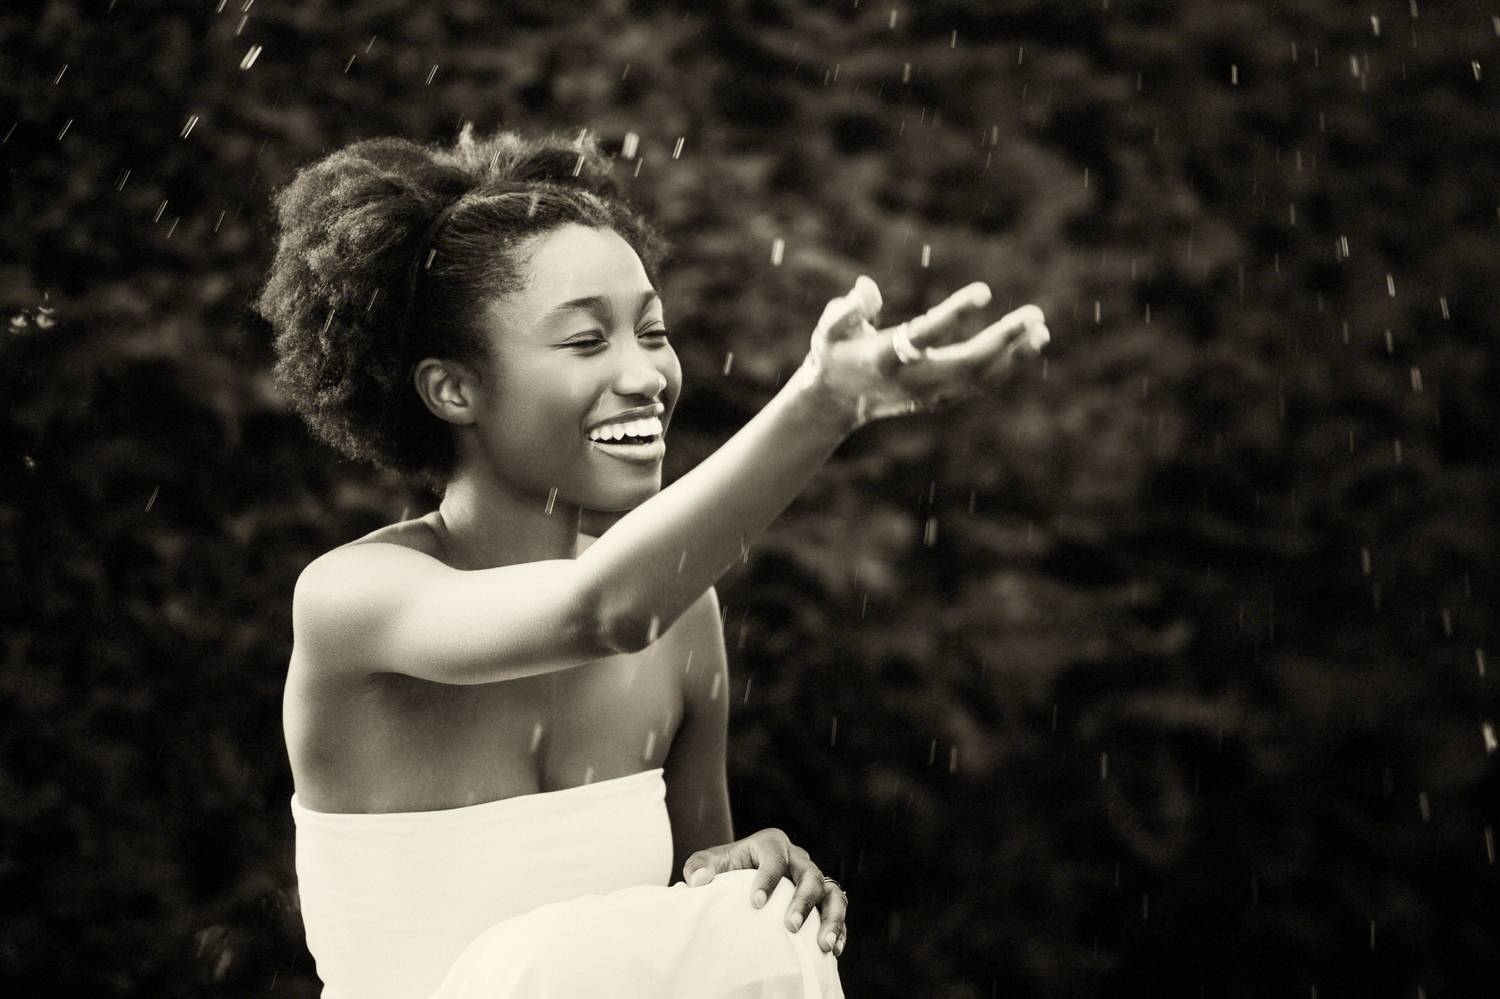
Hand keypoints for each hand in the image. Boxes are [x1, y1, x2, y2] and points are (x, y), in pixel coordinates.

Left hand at [681, 827, 848, 956]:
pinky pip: (836, 911)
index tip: (755, 903)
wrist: (741, 876)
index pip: (774, 858)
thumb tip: (699, 881)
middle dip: (802, 902)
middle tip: (790, 927)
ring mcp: (812, 878)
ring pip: (832, 893)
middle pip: (810, 875)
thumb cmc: (725, 869)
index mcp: (771, 844)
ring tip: (823, 945)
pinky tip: (833, 950)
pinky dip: (839, 929)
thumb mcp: (709, 862)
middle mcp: (797, 858)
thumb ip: (698, 866)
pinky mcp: (821, 898)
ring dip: (831, 918)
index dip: (767, 879)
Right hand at [798, 275, 1049, 427]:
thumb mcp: (828, 329)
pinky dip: (1007, 366)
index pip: (924, 334)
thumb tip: (868, 288)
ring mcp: (929, 394)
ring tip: (1042, 330)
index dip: (954, 314)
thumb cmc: (833, 353)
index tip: (984, 291)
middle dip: (1001, 341)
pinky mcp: (940, 400)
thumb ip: (846, 310)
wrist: (836, 402)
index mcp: (885, 358)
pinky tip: (1030, 345)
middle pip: (964, 364)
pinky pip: (980, 384)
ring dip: (1014, 356)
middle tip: (1034, 315)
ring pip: (979, 378)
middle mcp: (912, 380)